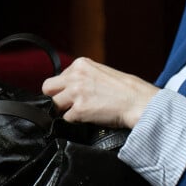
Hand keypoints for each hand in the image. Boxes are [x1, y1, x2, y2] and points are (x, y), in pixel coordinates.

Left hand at [42, 57, 158, 128]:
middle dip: (55, 98)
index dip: (64, 88)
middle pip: (47, 88)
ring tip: (82, 112)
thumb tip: (67, 87)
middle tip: (68, 105)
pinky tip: (89, 117)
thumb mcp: (101, 72)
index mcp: (81, 64)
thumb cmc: (125, 89)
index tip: (73, 94)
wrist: (138, 102)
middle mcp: (76, 76)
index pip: (57, 77)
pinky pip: (66, 119)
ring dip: (66, 111)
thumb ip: (82, 76)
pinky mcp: (79, 110)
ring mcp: (76, 92)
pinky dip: (76, 121)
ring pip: (54, 105)